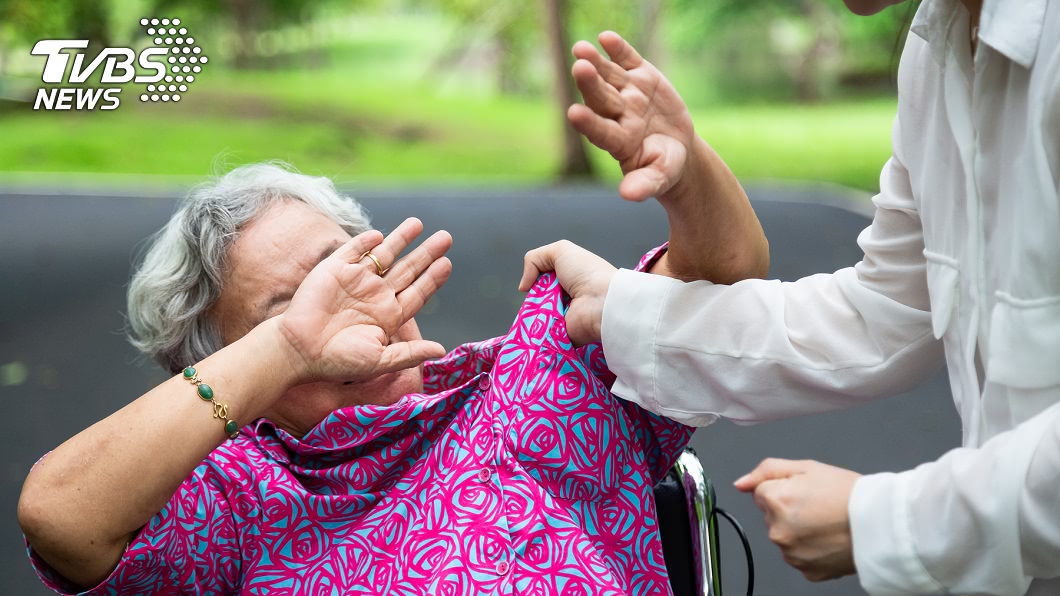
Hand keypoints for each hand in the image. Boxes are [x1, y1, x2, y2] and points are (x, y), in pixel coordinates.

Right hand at [278, 217, 452, 383]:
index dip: (432, 278)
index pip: (417, 292)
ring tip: (419, 223)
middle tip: (446, 237)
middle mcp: (375, 296)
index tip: (447, 263)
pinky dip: (367, 241)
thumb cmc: (337, 361)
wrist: (298, 350)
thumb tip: (442, 350)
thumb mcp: (379, 360)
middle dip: (426, 253)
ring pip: (385, 255)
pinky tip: (381, 234)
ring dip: (402, 238)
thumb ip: (410, 353)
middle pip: (407, 269)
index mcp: (388, 316)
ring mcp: (355, 281)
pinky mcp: (335, 269)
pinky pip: (354, 250)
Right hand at [519, 240, 616, 346]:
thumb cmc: (586, 273)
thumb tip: (523, 286)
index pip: (541, 282)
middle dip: (532, 299)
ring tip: (538, 311)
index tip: (533, 283)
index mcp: (567, 280)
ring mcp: (562, 318)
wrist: (602, 302)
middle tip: (537, 298)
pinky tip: (536, 327)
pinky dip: (535, 332)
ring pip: (535, 318)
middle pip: (535, 301)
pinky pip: (540, 335)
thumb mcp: (560, 251)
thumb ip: (534, 259)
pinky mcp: (560, 336)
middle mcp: (565, 299)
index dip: (534, 282)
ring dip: (533, 315)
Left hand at [569, 31, 694, 202]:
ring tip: (581, 49)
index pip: (600, 132)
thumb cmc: (664, 168)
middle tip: (578, 68)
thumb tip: (628, 195)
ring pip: (609, 76)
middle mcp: (618, 115)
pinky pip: (628, 60)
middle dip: (590, 83)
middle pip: (601, 98)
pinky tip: (606, 38)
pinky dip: (618, 50)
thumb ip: (643, 185)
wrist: (676, 149)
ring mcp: (628, 94)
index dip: (589, 123)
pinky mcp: (641, 77)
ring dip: (596, 62)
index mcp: (619, 141)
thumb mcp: (659, 178)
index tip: (574, 114)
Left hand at [735, 458, 860, 581]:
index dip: (784, 487)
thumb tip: (741, 483)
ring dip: (798, 530)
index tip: (806, 491)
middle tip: (819, 505)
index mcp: (775, 501)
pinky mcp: (807, 571)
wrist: (881, 523)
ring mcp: (792, 554)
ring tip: (827, 522)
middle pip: (771, 515)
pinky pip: (800, 556)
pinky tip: (829, 539)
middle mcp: (778, 531)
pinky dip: (811, 548)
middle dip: (788, 509)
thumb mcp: (806, 467)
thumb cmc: (849, 493)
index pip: (761, 492)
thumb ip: (767, 471)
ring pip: (785, 536)